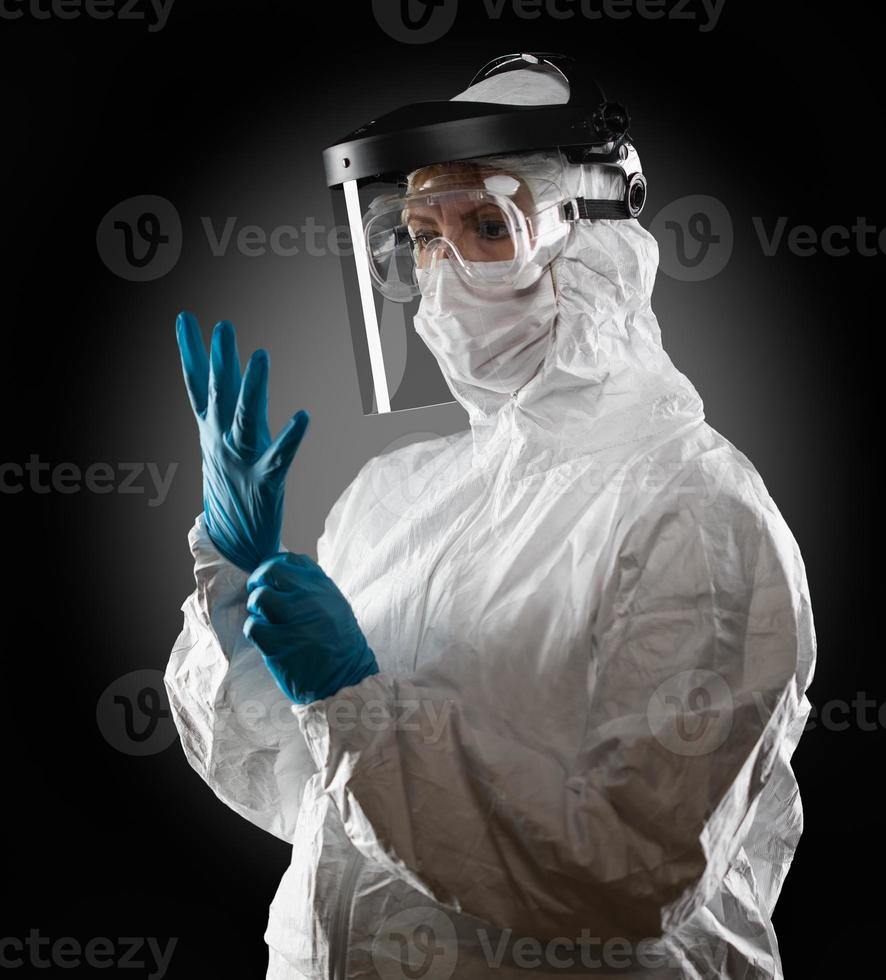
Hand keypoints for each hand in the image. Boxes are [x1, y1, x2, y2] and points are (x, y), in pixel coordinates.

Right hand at [176, 312, 309, 571]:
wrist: (237, 543)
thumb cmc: (235, 485)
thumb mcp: (223, 441)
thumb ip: (227, 405)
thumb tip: (228, 371)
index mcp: (212, 431)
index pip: (197, 385)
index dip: (191, 352)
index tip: (184, 318)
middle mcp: (223, 442)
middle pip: (219, 395)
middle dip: (219, 361)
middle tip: (222, 327)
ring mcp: (243, 461)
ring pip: (245, 419)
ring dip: (252, 388)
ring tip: (260, 356)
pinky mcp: (266, 481)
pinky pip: (279, 456)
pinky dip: (289, 437)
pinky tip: (302, 417)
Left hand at [244, 553, 378, 704]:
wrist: (346, 679)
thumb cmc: (339, 644)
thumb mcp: (335, 606)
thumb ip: (313, 589)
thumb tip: (282, 577)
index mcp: (323, 587)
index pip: (290, 560)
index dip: (273, 566)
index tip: (269, 578)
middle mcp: (310, 599)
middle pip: (270, 572)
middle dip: (258, 581)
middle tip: (258, 595)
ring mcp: (295, 620)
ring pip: (259, 598)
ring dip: (256, 609)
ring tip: (265, 620)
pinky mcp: (280, 644)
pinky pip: (253, 627)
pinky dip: (255, 631)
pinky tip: (265, 638)